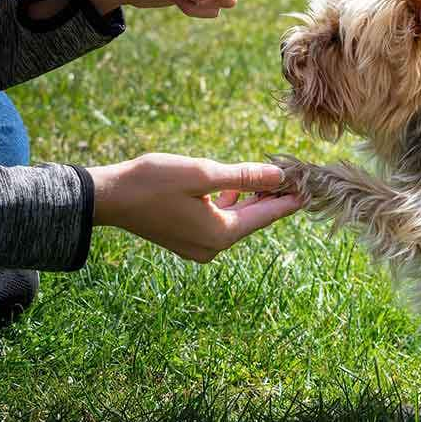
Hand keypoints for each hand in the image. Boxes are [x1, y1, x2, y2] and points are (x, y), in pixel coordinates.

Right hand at [87, 154, 300, 262]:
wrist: (108, 198)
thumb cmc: (153, 182)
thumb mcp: (203, 174)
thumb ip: (243, 177)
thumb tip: (278, 177)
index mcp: (221, 234)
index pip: (266, 216)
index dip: (290, 199)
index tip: (312, 187)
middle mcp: (213, 247)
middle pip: (253, 220)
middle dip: (272, 198)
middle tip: (294, 177)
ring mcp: (198, 247)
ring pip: (236, 221)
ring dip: (251, 200)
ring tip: (269, 178)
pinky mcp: (186, 240)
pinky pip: (219, 223)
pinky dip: (230, 206)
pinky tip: (234, 189)